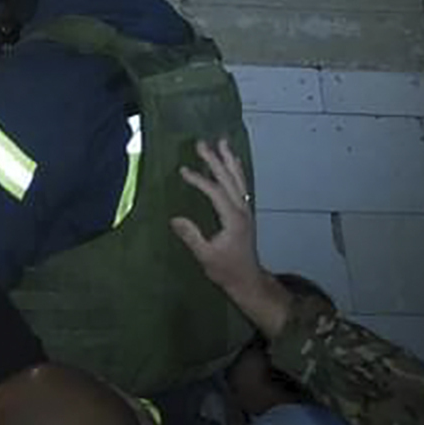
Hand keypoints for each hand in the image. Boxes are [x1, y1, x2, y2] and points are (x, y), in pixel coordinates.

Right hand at [171, 139, 289, 337]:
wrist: (248, 281)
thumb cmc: (227, 271)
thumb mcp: (206, 256)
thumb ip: (192, 237)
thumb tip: (175, 218)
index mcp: (233, 219)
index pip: (216, 192)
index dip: (199, 180)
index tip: (182, 170)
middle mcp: (242, 211)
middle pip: (229, 180)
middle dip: (216, 160)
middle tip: (202, 143)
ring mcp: (246, 211)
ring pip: (239, 180)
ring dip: (229, 161)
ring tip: (222, 143)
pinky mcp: (245, 214)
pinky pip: (241, 186)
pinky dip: (236, 172)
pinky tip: (232, 164)